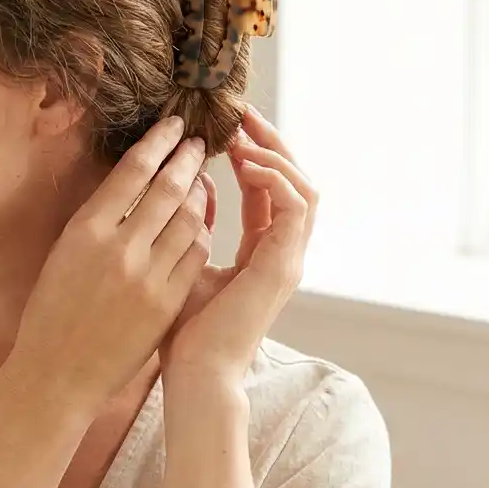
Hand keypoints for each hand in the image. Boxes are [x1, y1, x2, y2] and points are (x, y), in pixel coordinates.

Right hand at [9, 115, 212, 414]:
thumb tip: (131, 181)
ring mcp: (147, 277)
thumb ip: (98, 218)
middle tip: (197, 143)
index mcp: (85, 231)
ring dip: (199, 193)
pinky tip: (200, 223)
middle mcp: (118, 249)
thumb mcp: (64, 253)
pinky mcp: (167, 303)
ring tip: (200, 179)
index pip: (132, 171)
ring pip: (189, 219)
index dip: (158, 143)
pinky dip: (201, 233)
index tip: (174, 125)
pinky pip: (196, 256)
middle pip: (167, 188)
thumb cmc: (52, 310)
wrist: (58, 373)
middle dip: (187, 159)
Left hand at [159, 105, 317, 384]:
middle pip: (295, 181)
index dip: (252, 154)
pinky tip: (246, 163)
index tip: (226, 125)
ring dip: (275, 155)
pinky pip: (294, 206)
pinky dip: (274, 178)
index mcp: (261, 253)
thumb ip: (194, 225)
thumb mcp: (185, 263)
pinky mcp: (284, 265)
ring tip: (243, 134)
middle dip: (271, 142)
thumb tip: (192, 184)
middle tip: (243, 112)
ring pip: (304, 188)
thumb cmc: (184, 332)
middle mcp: (282, 253)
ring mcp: (288, 260)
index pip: (268, 190)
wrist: (195, 375)